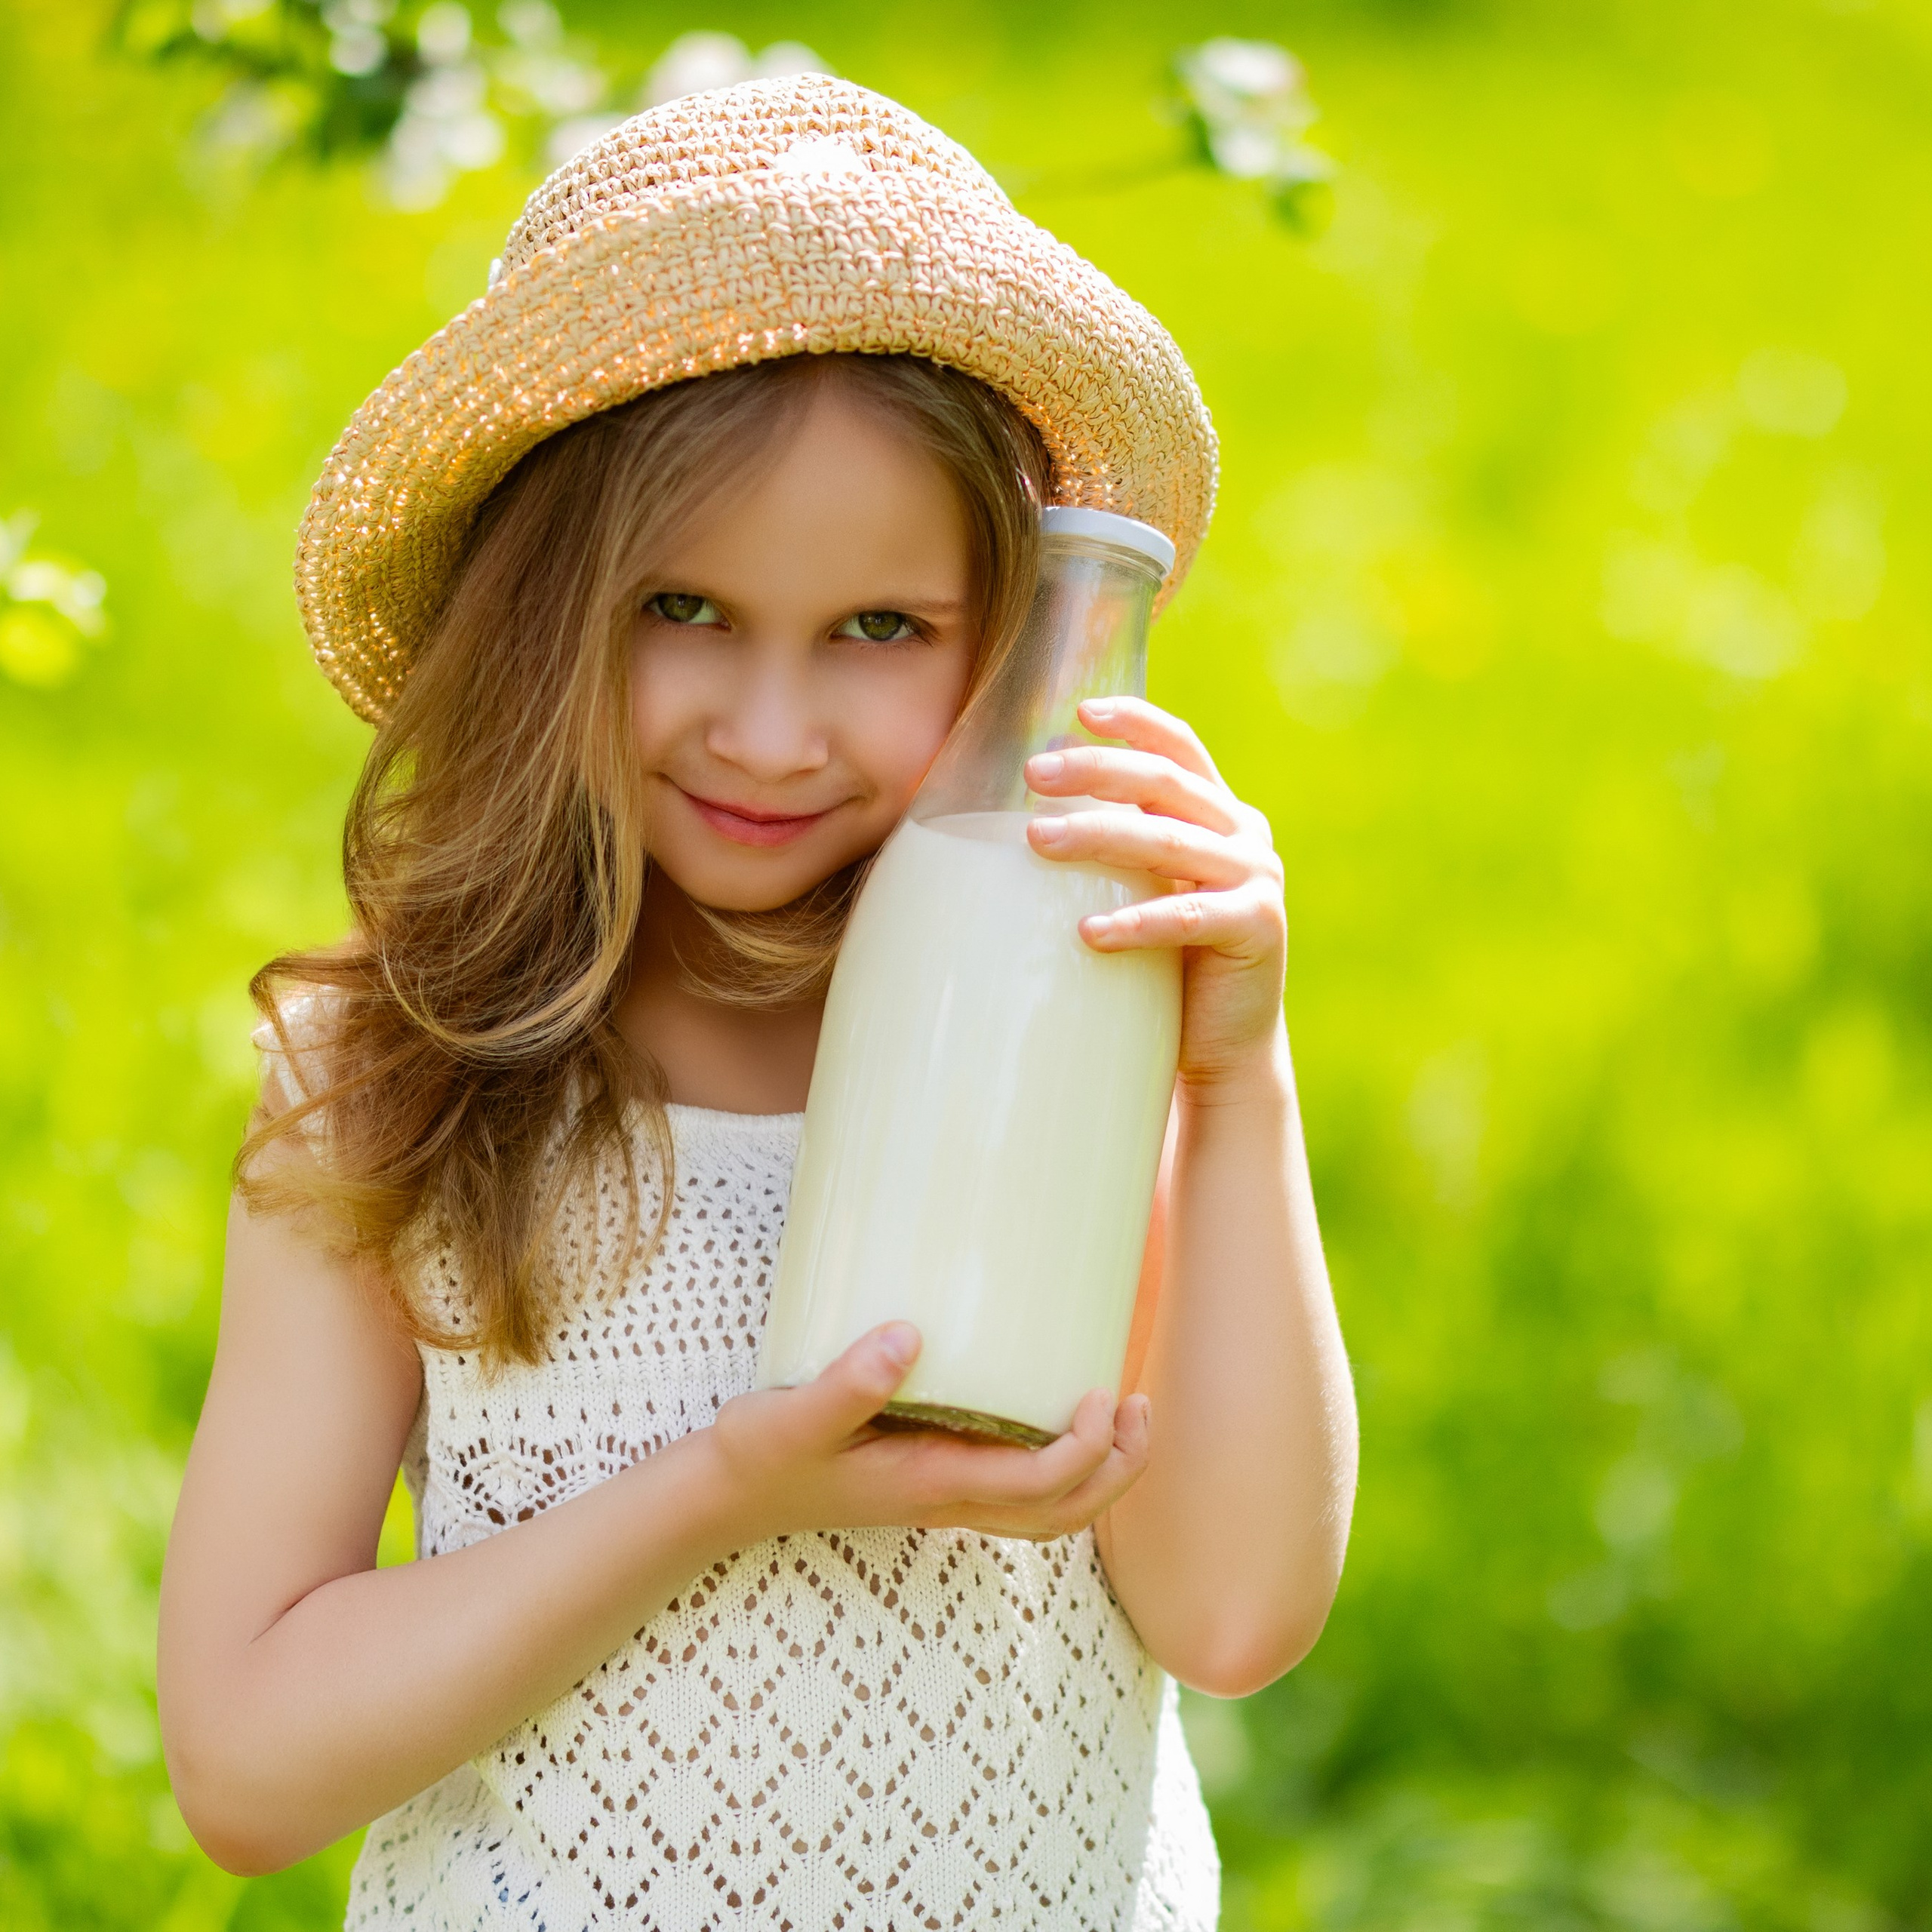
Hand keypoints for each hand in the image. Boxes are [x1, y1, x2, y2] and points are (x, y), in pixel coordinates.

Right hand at [705, 1323, 1150, 1544]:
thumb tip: (907, 1337)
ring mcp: (943, 1496)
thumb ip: (849, 1382)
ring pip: (1047, 1513)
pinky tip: (1056, 1413)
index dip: (1083, 1450)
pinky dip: (1062, 1466)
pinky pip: (1019, 1490)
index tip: (1100, 1393)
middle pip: (1062, 1515)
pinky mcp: (933, 1478)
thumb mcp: (794, 1415)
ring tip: (1124, 1413)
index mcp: (930, 1484)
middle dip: (1116, 1470)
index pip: (1035, 1488)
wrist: (726, 1495)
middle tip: (1139, 1406)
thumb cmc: (761, 1454)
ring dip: (1099, 1473)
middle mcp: (948, 1500)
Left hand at [1024, 696, 1287, 1090]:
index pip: (1179, 746)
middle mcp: (1245, 834)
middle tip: (1033, 773)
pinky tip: (1087, 933)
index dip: (1134, 721)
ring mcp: (1258, 878)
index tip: (1078, 711)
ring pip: (1168, 843)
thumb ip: (1120, 842)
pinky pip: (1187, 917)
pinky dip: (1135, 923)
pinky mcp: (1259, 928)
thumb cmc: (1168, 961)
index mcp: (1219, 811)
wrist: (1223, 1043)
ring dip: (1099, 836)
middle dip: (1096, 770)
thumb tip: (1028, 806)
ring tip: (1038, 841)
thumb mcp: (1146, 885)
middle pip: (1165, 783)